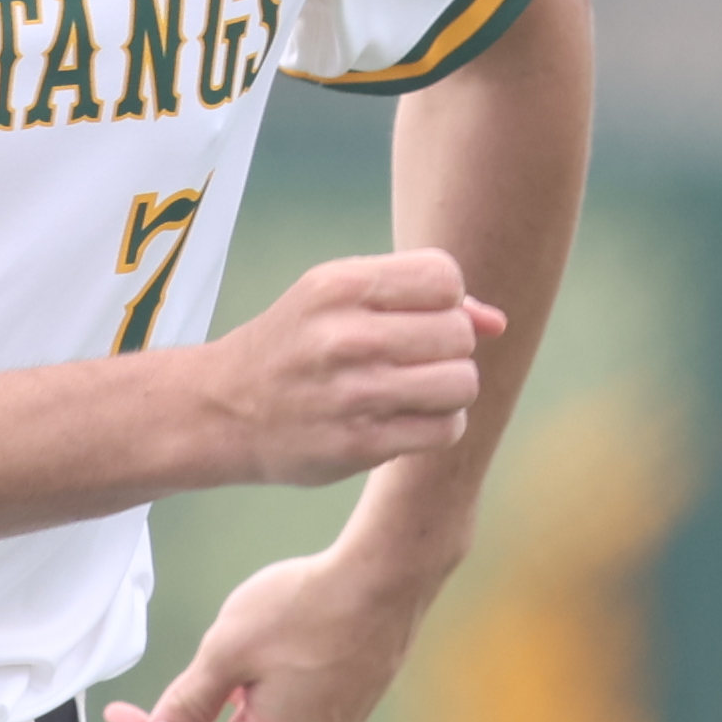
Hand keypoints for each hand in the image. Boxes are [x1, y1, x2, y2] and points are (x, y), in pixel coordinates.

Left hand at [108, 543, 436, 721]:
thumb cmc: (306, 606)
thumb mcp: (227, 650)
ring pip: (267, 717)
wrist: (388, 574)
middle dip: (205, 705)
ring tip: (253, 633)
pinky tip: (285, 636)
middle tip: (200, 652)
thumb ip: (188, 702)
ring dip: (243, 688)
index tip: (116, 713)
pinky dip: (277, 678)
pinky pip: (300, 700)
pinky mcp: (360, 698)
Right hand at [197, 250, 507, 489]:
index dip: (447, 298)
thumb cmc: (296, 344)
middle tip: (417, 358)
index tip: (419, 316)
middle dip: (451, 347)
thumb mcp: (338, 298)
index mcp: (339, 285)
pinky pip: (446, 429)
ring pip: (462, 383)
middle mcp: (344, 335)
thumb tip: (499, 323)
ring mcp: (352, 393)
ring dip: (451, 389)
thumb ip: (417, 297)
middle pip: (459, 333)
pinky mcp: (359, 445)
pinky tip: (409, 419)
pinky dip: (440, 425)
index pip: (445, 277)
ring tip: (419, 390)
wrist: (222, 409)